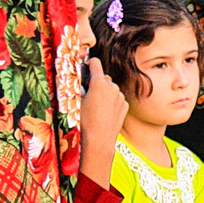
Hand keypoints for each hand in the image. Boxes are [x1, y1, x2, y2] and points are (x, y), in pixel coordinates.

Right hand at [77, 59, 127, 180]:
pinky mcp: (125, 105)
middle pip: (104, 78)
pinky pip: (117, 99)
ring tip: (98, 108)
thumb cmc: (85, 121)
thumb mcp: (79, 101)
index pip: (95, 63)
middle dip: (97, 83)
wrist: (99, 139)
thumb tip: (84, 80)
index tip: (87, 67)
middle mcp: (112, 86)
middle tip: (90, 94)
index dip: (90, 63)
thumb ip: (83, 87)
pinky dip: (112, 103)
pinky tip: (105, 113)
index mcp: (99, 83)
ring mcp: (120, 96)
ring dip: (105, 94)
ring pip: (111, 89)